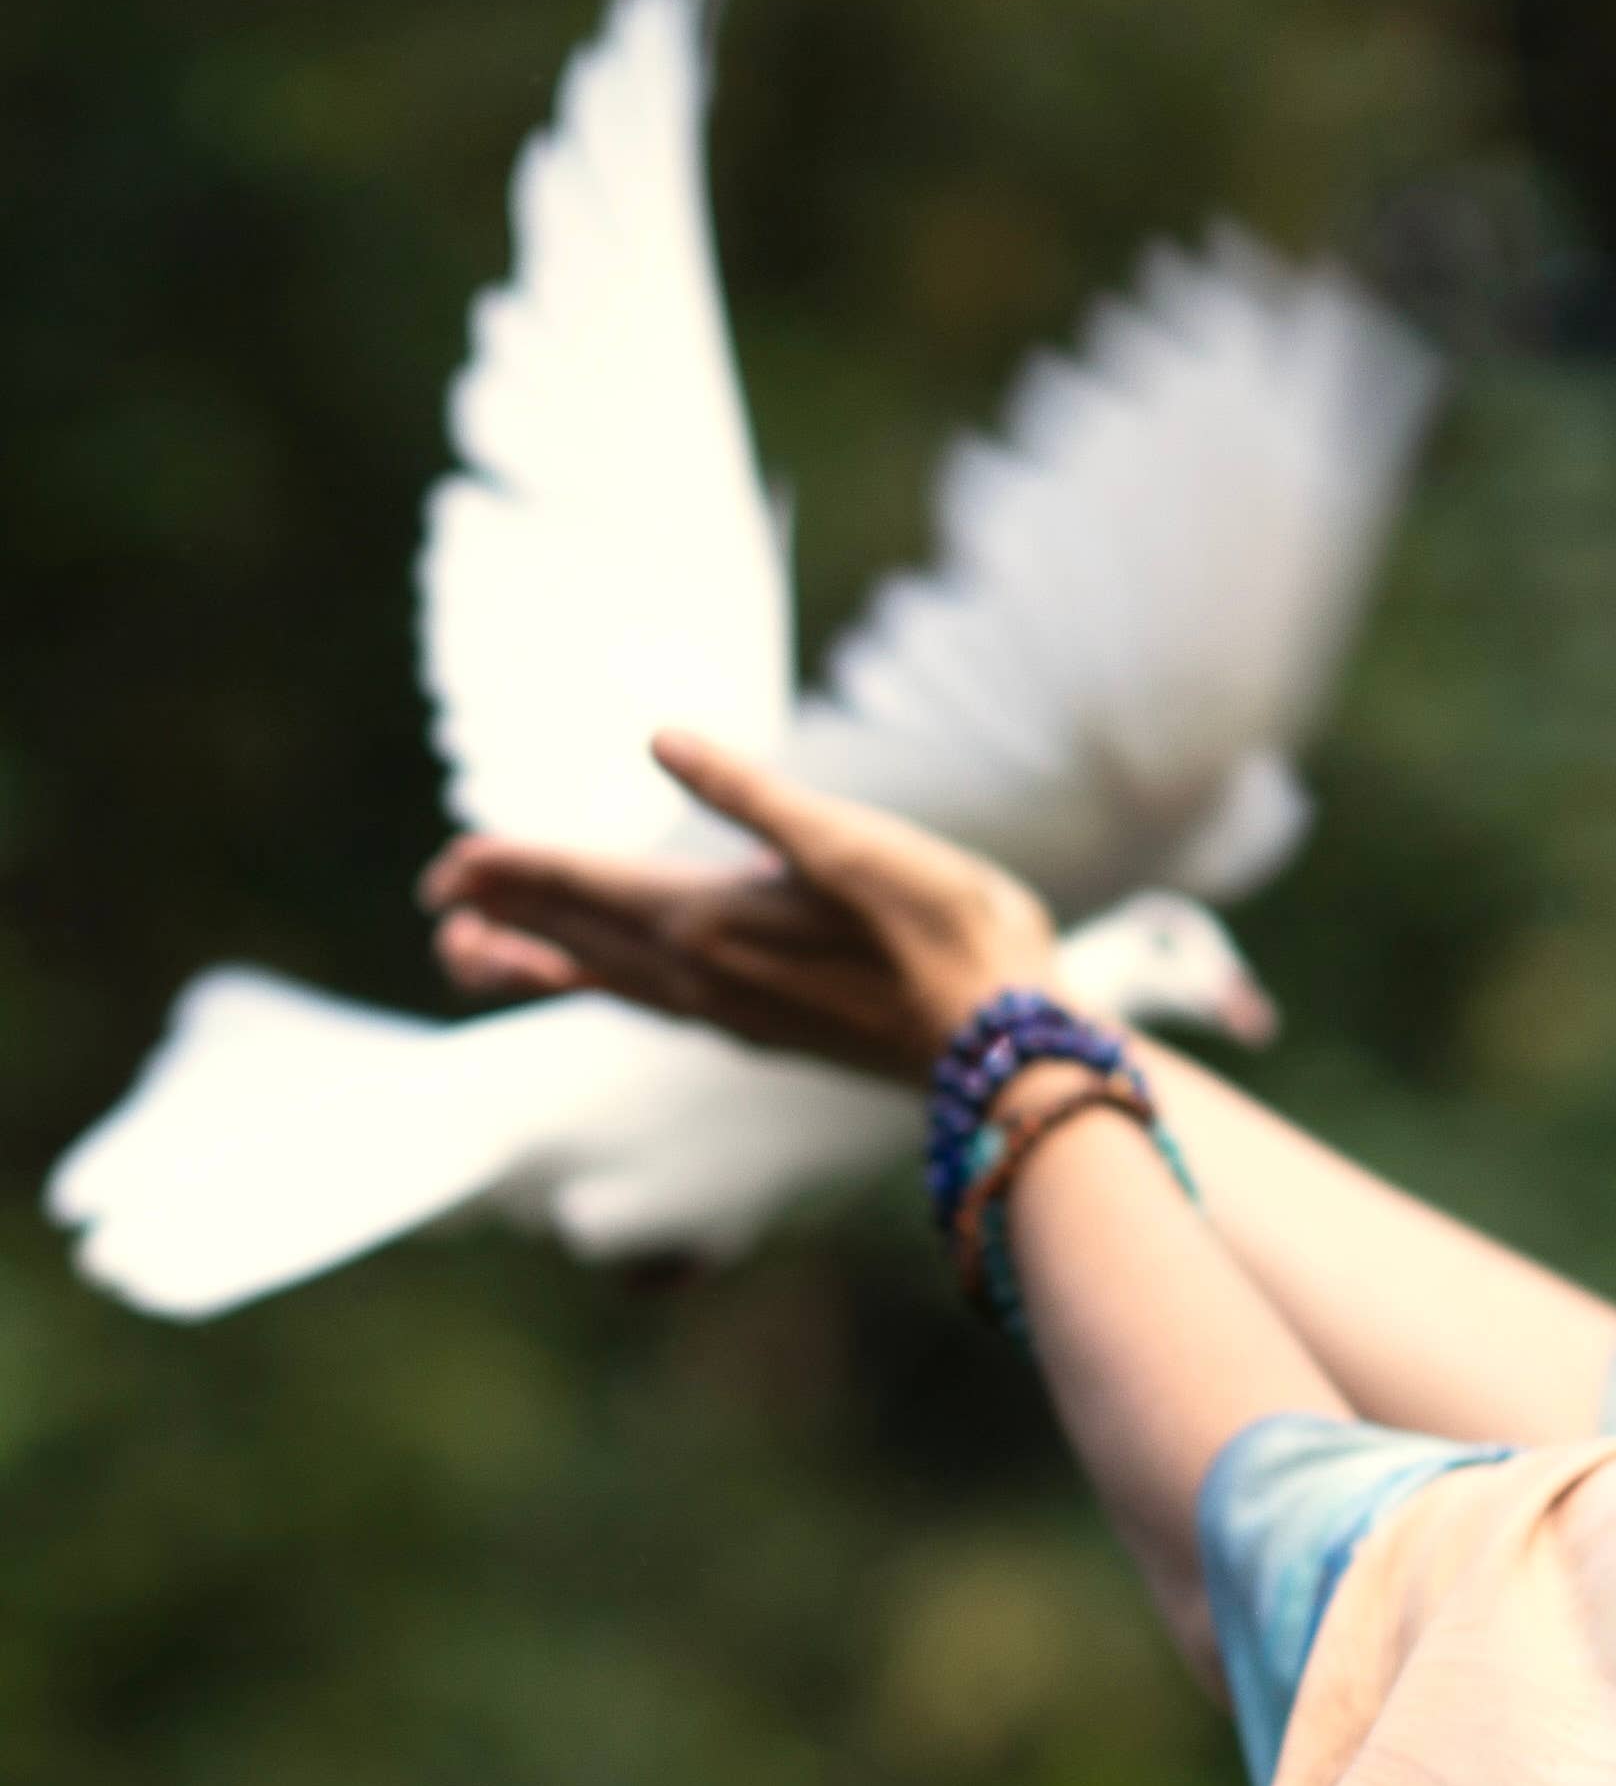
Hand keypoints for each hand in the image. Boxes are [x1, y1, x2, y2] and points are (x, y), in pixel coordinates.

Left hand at [421, 731, 1058, 1080]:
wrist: (1007, 1046)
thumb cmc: (948, 933)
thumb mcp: (855, 844)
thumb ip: (752, 795)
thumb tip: (664, 740)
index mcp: (711, 921)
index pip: (583, 886)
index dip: (513, 869)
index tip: (447, 863)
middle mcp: (704, 977)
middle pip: (577, 939)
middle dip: (505, 917)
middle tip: (438, 902)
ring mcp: (732, 1014)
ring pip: (608, 983)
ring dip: (538, 965)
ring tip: (476, 960)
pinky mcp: (765, 1033)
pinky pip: (652, 1007)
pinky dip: (603, 990)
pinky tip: (604, 985)